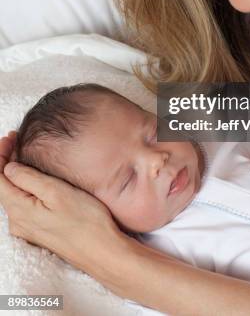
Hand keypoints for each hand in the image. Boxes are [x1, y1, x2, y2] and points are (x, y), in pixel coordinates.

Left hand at [0, 133, 122, 273]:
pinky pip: (22, 203)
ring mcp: (28, 228)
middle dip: (4, 161)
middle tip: (16, 139)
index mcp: (19, 210)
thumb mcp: (56, 192)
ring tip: (22, 153)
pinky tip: (33, 177)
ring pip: (12, 194)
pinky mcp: (39, 230)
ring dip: (13, 172)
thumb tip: (9, 167)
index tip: (10, 137)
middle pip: (2, 186)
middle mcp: (18, 222)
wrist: (102, 251)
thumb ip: (29, 179)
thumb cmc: (85, 221)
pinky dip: (22, 185)